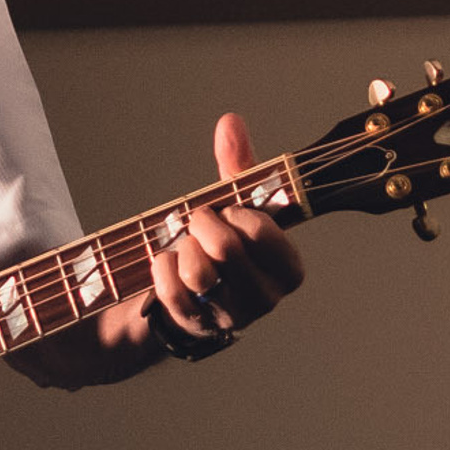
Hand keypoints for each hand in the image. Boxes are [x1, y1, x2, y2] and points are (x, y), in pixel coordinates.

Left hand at [147, 113, 306, 348]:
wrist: (187, 296)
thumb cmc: (220, 246)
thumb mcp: (235, 207)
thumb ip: (239, 167)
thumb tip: (231, 122)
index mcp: (288, 268)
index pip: (262, 230)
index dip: (235, 213)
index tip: (227, 211)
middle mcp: (266, 298)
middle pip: (225, 248)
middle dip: (201, 223)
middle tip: (196, 221)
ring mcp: (230, 317)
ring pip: (197, 271)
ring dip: (182, 249)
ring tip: (185, 246)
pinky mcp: (195, 327)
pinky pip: (170, 289)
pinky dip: (161, 269)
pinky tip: (168, 266)